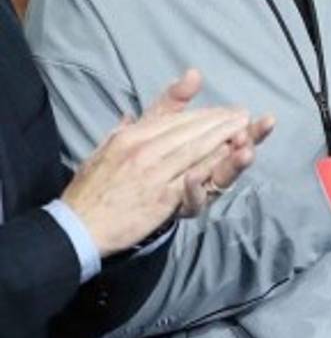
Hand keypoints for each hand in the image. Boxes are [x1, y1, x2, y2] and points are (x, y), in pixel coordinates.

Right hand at [61, 71, 254, 256]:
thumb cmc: (92, 189)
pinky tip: (229, 157)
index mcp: (131, 136)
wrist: (78, 226)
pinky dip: (212, 166)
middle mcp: (143, 150)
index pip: (176, 119)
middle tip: (243, 116)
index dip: (205, 114)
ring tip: (245, 131)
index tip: (226, 111)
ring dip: (224, 138)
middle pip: (190, 131)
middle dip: (221, 122)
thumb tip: (130, 113)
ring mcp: (153, 174)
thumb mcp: (106, 149)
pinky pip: (192, 179)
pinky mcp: (161, 198)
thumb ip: (125, 130)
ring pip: (195, 150)